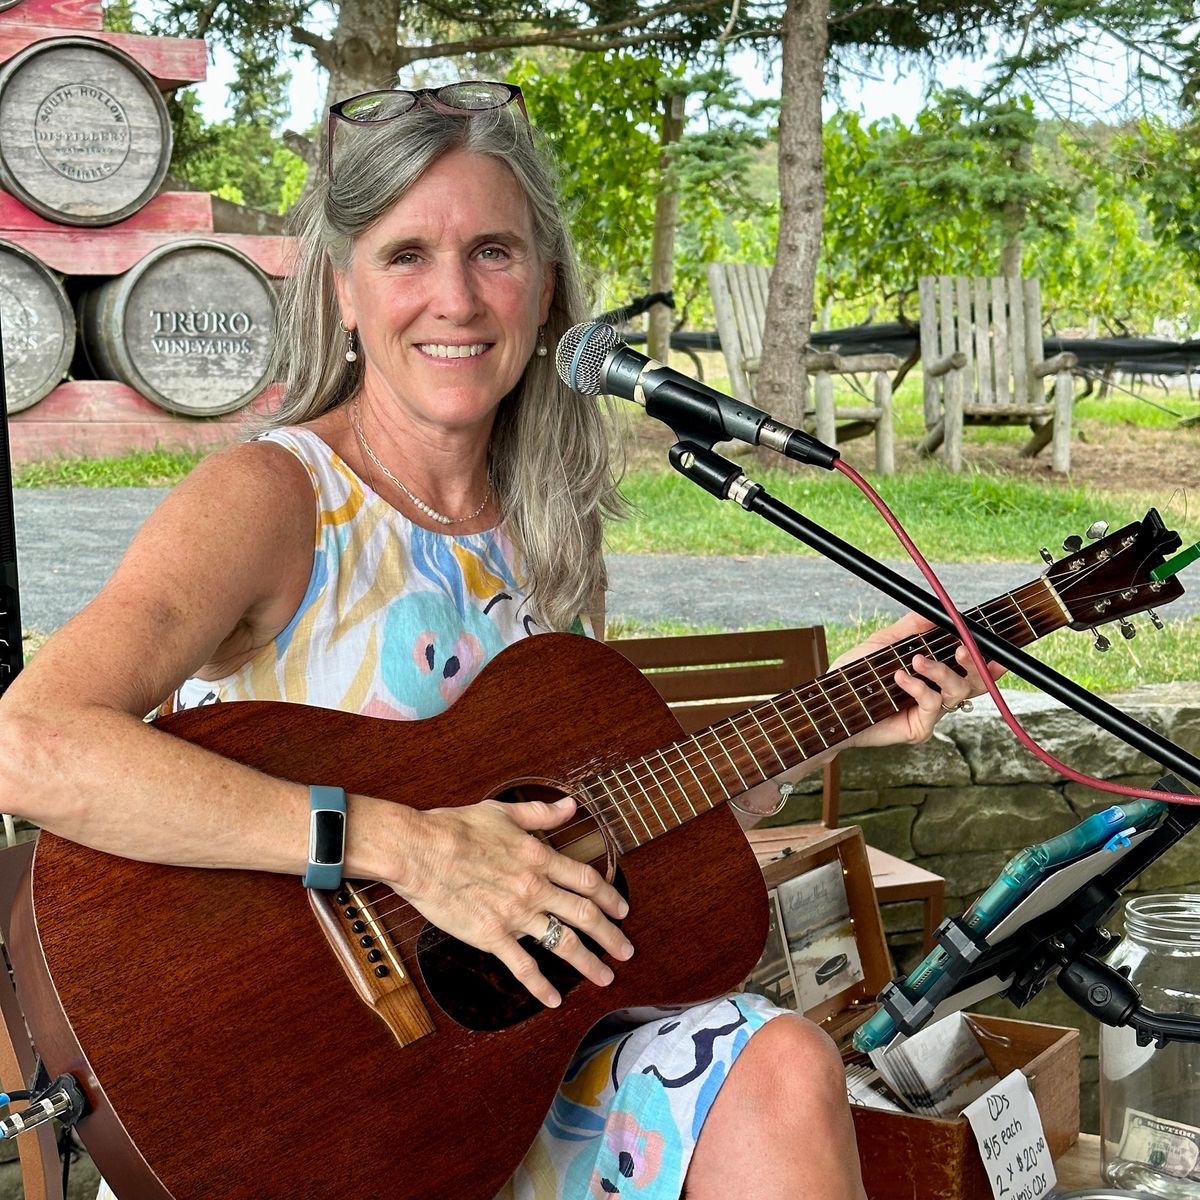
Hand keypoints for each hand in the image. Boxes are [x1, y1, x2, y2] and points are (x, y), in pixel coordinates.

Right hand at [395, 796, 633, 1007]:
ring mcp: (515, 914)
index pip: (586, 880)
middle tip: (627, 950)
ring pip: (562, 943)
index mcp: (539, 857)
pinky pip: (522, 966)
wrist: (421, 851)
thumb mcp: (504, 812)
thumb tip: (570, 805)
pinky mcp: (491, 936)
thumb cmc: (457, 828)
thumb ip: (541, 813)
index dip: (610, 896)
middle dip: (610, 935)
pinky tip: (553, 999)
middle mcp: (534, 888)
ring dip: (588, 963)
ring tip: (605, 977)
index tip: (623, 909)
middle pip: (585, 915)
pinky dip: (540, 986)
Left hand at [830, 612, 1003, 750]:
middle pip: (974, 683)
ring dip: (941, 672)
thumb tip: (933, 609)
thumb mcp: (884, 643)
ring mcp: (930, 714)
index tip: (995, 648)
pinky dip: (918, 687)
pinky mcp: (919, 729)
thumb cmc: (856, 675)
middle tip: (962, 649)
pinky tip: (901, 678)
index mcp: (934, 677)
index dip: (987, 661)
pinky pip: (931, 705)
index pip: (969, 669)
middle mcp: (937, 696)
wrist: (832, 702)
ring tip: (917, 661)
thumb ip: (910, 627)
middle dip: (974, 664)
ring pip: (956, 692)